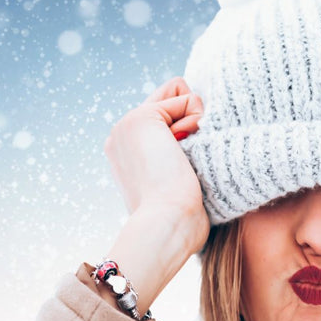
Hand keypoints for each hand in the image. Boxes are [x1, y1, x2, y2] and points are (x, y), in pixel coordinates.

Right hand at [103, 76, 209, 253]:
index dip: (187, 131)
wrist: (167, 225)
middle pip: (174, 100)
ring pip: (182, 95)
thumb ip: (180, 158)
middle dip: (191, 124)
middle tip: (181, 163)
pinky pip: (188, 97)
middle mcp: (122, 133)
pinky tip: (184, 150)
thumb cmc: (181, 218)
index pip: (167, 117)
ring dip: (194, 124)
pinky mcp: (143, 116)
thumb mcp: (179, 185)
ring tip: (181, 159)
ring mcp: (128, 122)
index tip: (180, 168)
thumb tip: (198, 141)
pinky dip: (197, 121)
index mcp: (127, 150)